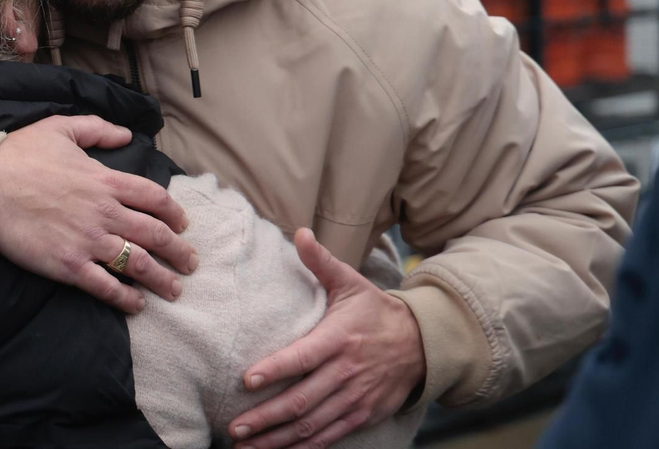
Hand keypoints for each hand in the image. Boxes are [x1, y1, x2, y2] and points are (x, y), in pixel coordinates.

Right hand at [0, 115, 197, 312]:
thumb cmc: (19, 154)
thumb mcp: (61, 128)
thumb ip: (97, 130)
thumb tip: (125, 134)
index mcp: (105, 180)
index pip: (154, 198)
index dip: (174, 213)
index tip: (183, 224)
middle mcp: (104, 212)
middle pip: (155, 234)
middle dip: (179, 251)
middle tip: (190, 263)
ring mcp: (88, 241)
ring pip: (138, 264)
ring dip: (161, 279)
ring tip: (174, 290)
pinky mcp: (68, 265)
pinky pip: (106, 286)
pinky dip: (126, 298)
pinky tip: (136, 305)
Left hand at [228, 229, 424, 448]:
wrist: (422, 344)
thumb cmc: (375, 311)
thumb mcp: (351, 283)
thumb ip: (321, 261)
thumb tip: (299, 231)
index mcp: (338, 338)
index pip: (302, 357)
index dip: (275, 370)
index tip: (246, 380)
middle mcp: (346, 373)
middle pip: (302, 401)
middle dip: (266, 416)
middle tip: (236, 427)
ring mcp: (355, 398)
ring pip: (312, 426)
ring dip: (278, 439)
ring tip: (246, 446)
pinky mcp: (362, 416)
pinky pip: (330, 437)